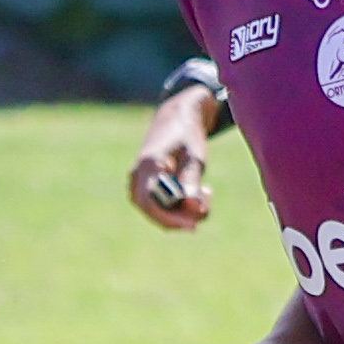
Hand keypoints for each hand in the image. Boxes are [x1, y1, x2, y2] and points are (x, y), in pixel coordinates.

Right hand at [127, 91, 215, 228]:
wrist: (176, 118)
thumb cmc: (188, 136)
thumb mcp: (195, 158)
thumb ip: (192, 183)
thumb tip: (193, 209)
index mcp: (149, 163)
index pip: (151, 202)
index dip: (170, 218)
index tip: (193, 225)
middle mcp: (137, 174)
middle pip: (152, 210)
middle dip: (178, 218)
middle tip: (205, 210)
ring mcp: (137, 181)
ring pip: (155, 211)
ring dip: (181, 211)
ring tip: (206, 191)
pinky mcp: (143, 185)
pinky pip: (157, 205)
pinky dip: (178, 206)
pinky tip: (199, 190)